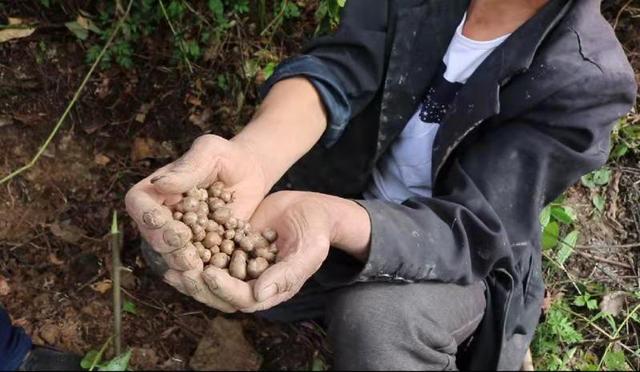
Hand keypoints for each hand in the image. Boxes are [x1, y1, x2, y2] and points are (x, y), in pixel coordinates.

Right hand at [125, 134, 269, 310]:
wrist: (250, 174)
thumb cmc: (227, 157)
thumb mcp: (210, 152)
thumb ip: (189, 167)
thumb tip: (161, 185)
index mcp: (155, 190)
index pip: (139, 205)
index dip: (150, 220)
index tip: (171, 228)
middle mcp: (161, 216)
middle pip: (153, 238)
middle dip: (168, 250)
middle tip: (189, 258)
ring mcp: (178, 237)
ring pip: (171, 258)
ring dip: (184, 269)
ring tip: (201, 272)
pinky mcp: (199, 251)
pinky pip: (195, 267)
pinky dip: (204, 276)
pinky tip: (217, 281)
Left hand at [176, 191, 333, 312]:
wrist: (312, 210)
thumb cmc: (316, 231)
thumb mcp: (308, 251)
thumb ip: (287, 274)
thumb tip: (260, 295)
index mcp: (271, 290)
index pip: (242, 298)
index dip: (223, 289)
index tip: (207, 272)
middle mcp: (252, 283)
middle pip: (219, 293)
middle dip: (197, 284)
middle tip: (178, 271)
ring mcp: (240, 266)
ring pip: (209, 275)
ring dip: (190, 269)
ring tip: (170, 258)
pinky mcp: (232, 247)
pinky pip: (210, 252)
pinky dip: (194, 248)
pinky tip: (177, 237)